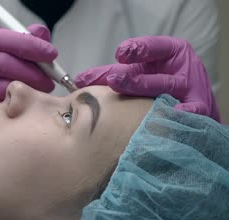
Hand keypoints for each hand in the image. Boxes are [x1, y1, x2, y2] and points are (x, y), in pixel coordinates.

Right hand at [0, 24, 56, 119]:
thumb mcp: (3, 58)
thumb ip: (22, 43)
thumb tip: (40, 33)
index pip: (3, 39)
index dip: (29, 45)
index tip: (51, 54)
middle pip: (4, 63)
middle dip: (33, 72)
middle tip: (50, 82)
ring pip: (3, 89)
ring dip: (27, 93)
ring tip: (38, 97)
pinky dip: (14, 108)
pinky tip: (23, 110)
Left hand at [74, 36, 220, 121]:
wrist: (194, 106)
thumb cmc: (159, 86)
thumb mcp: (141, 72)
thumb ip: (112, 74)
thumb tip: (78, 80)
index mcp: (169, 54)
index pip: (154, 48)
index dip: (138, 49)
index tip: (119, 54)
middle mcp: (180, 71)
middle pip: (154, 74)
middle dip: (133, 77)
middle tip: (113, 80)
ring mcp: (191, 91)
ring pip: (167, 89)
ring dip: (146, 90)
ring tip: (125, 92)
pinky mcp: (199, 110)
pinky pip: (191, 112)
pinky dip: (182, 113)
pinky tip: (172, 113)